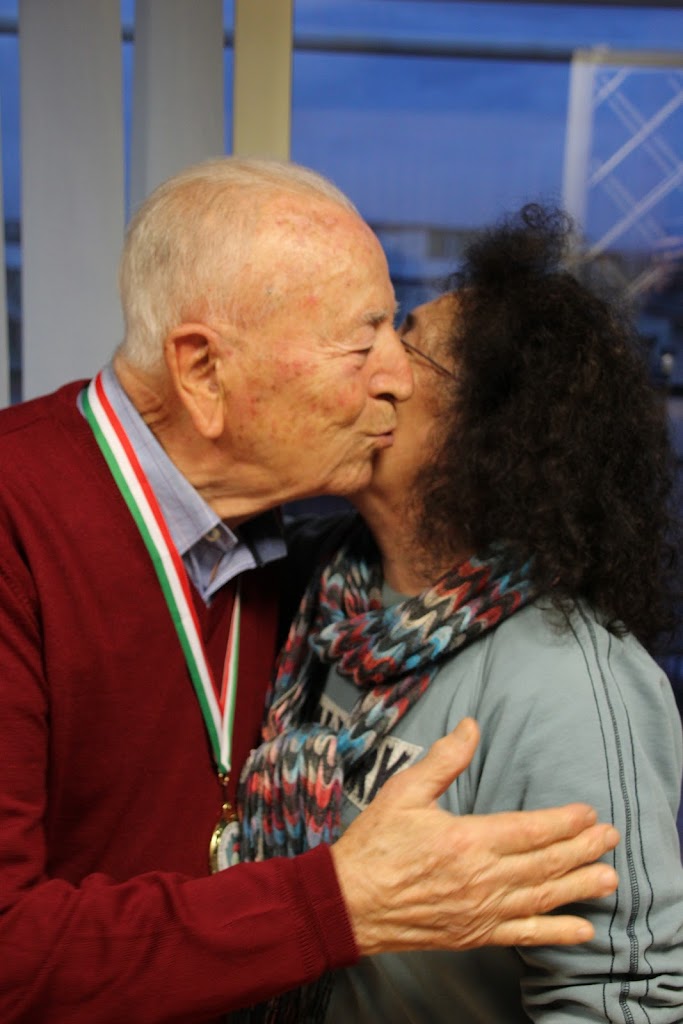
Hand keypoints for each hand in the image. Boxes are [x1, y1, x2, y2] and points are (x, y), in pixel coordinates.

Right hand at [331, 718, 618, 955]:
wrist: (349, 902)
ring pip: (542, 897)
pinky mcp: (475, 934)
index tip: (588, 813)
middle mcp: (481, 878)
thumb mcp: (403, 791)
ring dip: (579, 886)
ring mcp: (480, 910)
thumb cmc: (374, 845)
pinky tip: (582, 929)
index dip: (562, 822)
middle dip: (582, 850)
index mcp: (466, 840)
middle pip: (544, 864)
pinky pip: (524, 934)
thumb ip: (443, 760)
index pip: (528, 830)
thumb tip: (471, 727)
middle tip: (611, 838)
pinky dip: (557, 933)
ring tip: (609, 877)